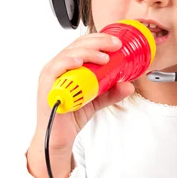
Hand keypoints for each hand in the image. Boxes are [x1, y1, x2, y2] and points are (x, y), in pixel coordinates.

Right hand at [34, 33, 134, 151]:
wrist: (59, 138)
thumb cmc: (72, 114)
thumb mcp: (97, 100)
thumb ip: (112, 92)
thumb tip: (129, 85)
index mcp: (68, 65)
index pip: (83, 44)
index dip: (100, 39)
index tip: (117, 43)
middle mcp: (58, 67)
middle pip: (77, 45)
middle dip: (98, 42)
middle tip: (115, 45)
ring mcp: (52, 76)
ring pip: (68, 54)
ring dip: (88, 53)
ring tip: (104, 58)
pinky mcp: (47, 87)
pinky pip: (55, 70)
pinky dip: (67, 63)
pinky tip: (79, 63)